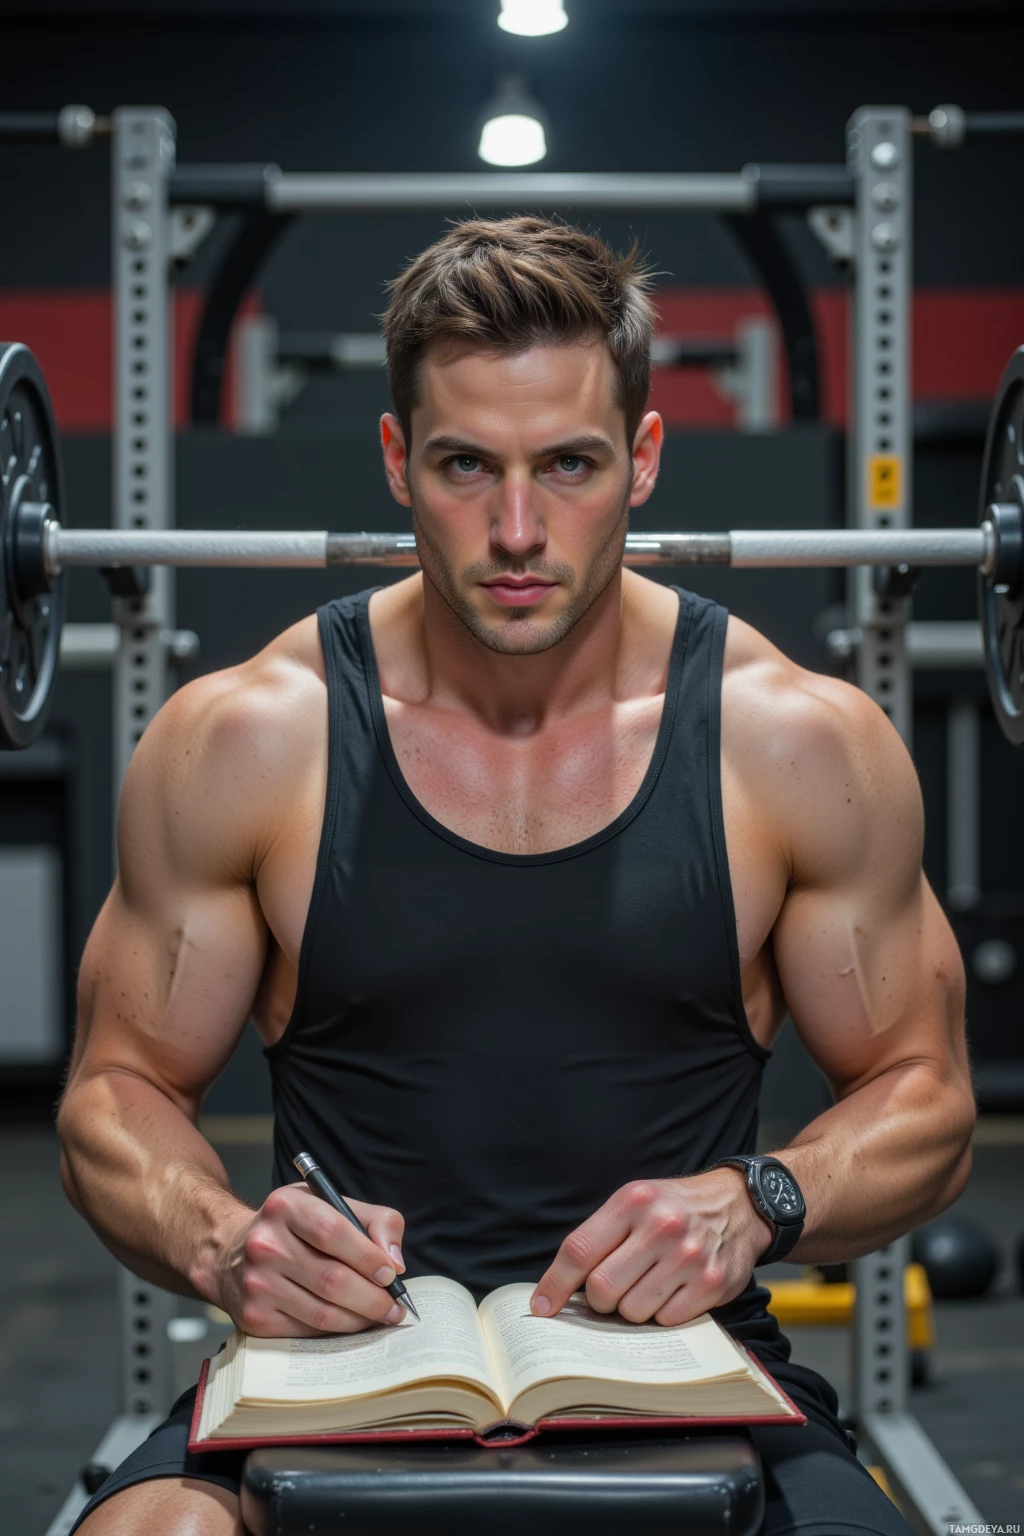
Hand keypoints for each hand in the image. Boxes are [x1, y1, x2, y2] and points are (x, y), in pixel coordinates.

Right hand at [214, 1182, 407, 1336]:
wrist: (231, 1253)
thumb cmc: (293, 1228)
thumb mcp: (330, 1205)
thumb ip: (374, 1221)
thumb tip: (395, 1262)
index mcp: (285, 1206)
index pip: (334, 1232)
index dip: (369, 1257)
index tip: (392, 1274)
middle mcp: (265, 1244)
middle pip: (333, 1279)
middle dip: (373, 1298)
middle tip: (395, 1307)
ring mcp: (256, 1283)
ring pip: (323, 1313)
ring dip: (360, 1319)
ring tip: (379, 1316)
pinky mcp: (254, 1317)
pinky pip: (307, 1331)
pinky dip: (336, 1331)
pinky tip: (349, 1323)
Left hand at [530, 1169, 772, 1326]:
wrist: (737, 1205)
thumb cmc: (672, 1208)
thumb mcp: (633, 1203)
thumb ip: (599, 1238)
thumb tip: (556, 1291)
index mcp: (632, 1201)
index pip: (579, 1250)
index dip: (554, 1284)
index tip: (541, 1307)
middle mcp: (661, 1226)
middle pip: (602, 1288)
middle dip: (599, 1300)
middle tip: (611, 1291)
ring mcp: (688, 1256)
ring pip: (632, 1311)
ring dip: (632, 1308)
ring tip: (647, 1285)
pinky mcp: (712, 1283)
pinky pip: (666, 1321)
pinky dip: (662, 1314)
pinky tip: (672, 1292)